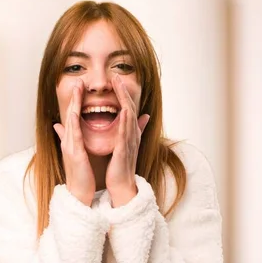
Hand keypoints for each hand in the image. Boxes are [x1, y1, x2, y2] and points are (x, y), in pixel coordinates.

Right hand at [53, 79, 95, 205]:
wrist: (78, 193)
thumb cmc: (80, 175)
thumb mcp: (74, 154)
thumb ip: (66, 139)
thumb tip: (58, 126)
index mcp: (70, 140)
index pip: (72, 117)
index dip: (75, 101)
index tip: (79, 87)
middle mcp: (68, 140)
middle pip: (70, 114)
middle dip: (74, 97)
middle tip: (78, 80)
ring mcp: (69, 145)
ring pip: (71, 119)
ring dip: (74, 103)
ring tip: (78, 88)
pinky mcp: (74, 152)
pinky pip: (75, 132)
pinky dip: (77, 119)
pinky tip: (79, 109)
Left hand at [106, 74, 149, 206]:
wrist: (121, 186)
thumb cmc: (121, 167)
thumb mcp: (127, 145)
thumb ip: (133, 130)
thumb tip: (144, 116)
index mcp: (129, 133)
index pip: (127, 109)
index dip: (123, 94)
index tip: (117, 79)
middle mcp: (131, 135)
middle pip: (129, 108)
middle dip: (124, 92)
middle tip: (117, 76)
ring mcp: (129, 142)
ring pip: (129, 118)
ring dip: (124, 101)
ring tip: (120, 86)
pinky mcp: (124, 151)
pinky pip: (125, 134)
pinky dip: (126, 122)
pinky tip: (124, 111)